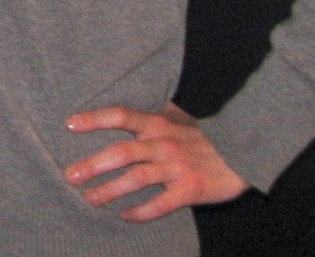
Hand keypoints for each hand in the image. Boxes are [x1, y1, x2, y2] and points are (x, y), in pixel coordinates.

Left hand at [64, 101, 247, 220]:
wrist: (245, 154)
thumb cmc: (204, 136)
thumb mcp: (178, 117)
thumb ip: (153, 111)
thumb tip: (124, 98)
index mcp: (158, 124)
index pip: (121, 116)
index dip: (94, 119)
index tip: (69, 124)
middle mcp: (164, 144)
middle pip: (122, 152)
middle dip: (93, 164)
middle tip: (69, 175)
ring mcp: (177, 167)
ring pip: (138, 178)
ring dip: (111, 189)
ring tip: (90, 198)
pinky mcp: (191, 190)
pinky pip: (162, 203)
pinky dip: (143, 211)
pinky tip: (125, 216)